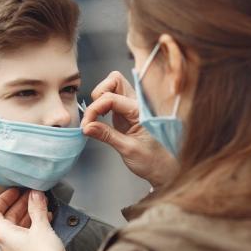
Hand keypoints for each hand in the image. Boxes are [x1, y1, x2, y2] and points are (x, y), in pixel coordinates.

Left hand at [0, 189, 67, 250]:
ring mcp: (14, 249)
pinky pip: (24, 234)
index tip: (16, 191)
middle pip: (7, 217)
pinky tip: (45, 218)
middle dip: (20, 204)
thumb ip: (37, 208)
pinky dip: (32, 224)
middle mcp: (5, 242)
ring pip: (16, 226)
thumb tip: (35, 194)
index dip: (3, 199)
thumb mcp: (41, 227)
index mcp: (3, 234)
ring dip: (27, 213)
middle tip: (32, 195)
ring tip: (40, 204)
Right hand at [81, 71, 178, 189]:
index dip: (94, 109)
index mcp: (141, 111)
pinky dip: (102, 105)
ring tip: (95, 119)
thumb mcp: (128, 150)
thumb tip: (87, 127)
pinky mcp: (127, 114)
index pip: (111, 97)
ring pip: (113, 86)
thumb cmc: (153, 161)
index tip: (86, 126)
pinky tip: (100, 120)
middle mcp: (138, 104)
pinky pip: (112, 99)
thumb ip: (107, 136)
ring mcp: (132, 107)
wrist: (165, 169)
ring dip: (100, 98)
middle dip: (99, 93)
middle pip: (114, 80)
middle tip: (93, 115)